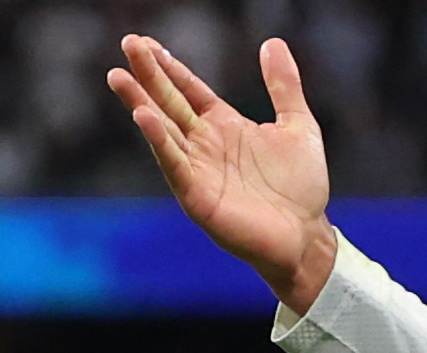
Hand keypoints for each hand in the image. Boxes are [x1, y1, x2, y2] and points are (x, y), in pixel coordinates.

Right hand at [110, 32, 336, 312]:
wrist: (308, 237)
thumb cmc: (302, 188)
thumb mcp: (299, 127)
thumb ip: (284, 87)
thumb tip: (273, 42)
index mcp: (224, 125)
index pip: (189, 89)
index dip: (169, 66)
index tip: (145, 42)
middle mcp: (204, 144)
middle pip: (169, 102)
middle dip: (148, 75)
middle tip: (128, 43)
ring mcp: (198, 170)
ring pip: (162, 130)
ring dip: (140, 103)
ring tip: (118, 76)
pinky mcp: (197, 196)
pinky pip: (174, 164)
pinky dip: (159, 142)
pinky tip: (143, 117)